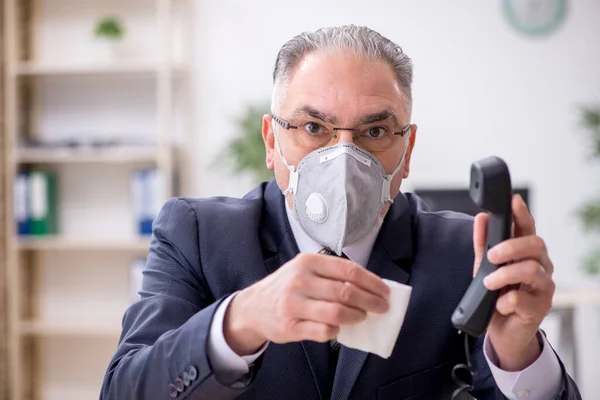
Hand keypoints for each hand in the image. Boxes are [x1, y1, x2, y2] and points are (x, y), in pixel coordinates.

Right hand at [223, 253, 389, 355]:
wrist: (253, 307)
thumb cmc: (287, 287)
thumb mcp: (304, 269)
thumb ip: (332, 274)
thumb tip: (370, 285)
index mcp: (308, 261)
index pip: (349, 270)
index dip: (372, 282)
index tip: (385, 291)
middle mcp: (299, 280)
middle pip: (346, 292)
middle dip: (371, 301)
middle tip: (382, 307)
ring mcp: (293, 304)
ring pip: (337, 313)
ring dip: (357, 316)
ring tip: (362, 316)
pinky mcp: (291, 326)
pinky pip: (324, 331)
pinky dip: (338, 330)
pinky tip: (339, 327)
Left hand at [473, 194, 554, 370]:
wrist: (501, 331)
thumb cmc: (496, 295)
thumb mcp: (485, 267)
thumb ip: (483, 244)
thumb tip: (481, 219)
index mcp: (527, 254)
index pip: (528, 229)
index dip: (522, 214)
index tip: (513, 201)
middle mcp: (540, 267)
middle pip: (536, 245)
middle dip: (511, 247)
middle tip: (491, 256)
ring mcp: (543, 287)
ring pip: (530, 270)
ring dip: (504, 275)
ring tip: (489, 283)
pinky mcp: (540, 308)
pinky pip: (522, 298)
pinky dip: (505, 301)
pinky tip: (499, 305)